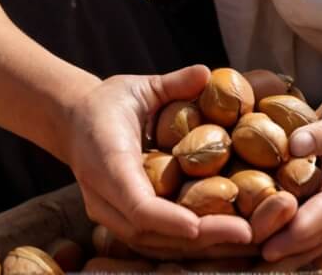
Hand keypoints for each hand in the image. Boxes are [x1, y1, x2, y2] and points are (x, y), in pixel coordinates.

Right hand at [57, 65, 255, 258]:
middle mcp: (104, 197)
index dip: (167, 218)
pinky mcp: (121, 222)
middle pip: (150, 234)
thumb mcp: (138, 88)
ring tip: (245, 242)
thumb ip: (171, 83)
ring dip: (200, 248)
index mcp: (105, 162)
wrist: (73, 123)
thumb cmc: (107, 102)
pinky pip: (156, 242)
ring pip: (154, 245)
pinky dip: (190, 246)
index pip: (135, 203)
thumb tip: (207, 73)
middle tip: (248, 235)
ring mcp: (109, 215)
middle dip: (200, 239)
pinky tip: (226, 241)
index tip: (199, 225)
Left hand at [259, 82, 321, 267]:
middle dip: (288, 250)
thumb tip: (294, 144)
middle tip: (256, 260)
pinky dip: (289, 241)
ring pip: (315, 240)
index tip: (273, 243)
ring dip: (288, 254)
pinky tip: (265, 250)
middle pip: (319, 236)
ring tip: (256, 265)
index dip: (300, 230)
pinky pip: (308, 228)